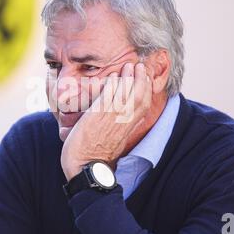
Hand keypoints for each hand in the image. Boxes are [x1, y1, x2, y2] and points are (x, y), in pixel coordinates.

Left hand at [60, 62, 152, 180]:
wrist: (85, 168)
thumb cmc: (95, 156)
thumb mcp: (115, 140)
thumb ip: (120, 128)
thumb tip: (126, 122)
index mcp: (129, 128)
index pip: (144, 105)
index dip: (147, 89)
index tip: (145, 77)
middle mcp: (124, 122)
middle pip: (140, 96)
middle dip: (142, 78)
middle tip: (140, 65)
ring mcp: (111, 118)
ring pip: (126, 93)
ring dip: (129, 76)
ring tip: (128, 65)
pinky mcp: (98, 116)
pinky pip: (109, 96)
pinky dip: (113, 83)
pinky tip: (113, 75)